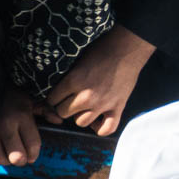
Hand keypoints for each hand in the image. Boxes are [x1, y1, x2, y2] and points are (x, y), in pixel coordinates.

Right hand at [0, 85, 42, 165]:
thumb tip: (58, 121)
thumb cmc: (12, 94)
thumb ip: (46, 110)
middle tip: (21, 157)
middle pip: (16, 157)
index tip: (33, 155)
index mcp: (22, 116)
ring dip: (5, 160)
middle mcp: (5, 124)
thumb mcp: (32, 99)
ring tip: (7, 154)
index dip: (34, 155)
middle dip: (21, 161)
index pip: (32, 146)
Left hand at [40, 25, 154, 136]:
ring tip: (85, 107)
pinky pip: (107, 129)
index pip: (52, 99)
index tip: (58, 95)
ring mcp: (103, 104)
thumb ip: (68, 78)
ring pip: (81, 122)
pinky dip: (100, 128)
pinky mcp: (118, 107)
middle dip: (65, 106)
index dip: (53, 97)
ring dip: (80, 115)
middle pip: (63, 113)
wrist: (127, 49)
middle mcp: (86, 96)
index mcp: (73, 81)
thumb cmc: (101, 50)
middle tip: (70, 100)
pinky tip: (98, 120)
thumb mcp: (77, 61)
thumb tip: (60, 91)